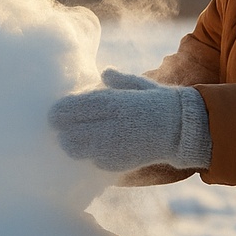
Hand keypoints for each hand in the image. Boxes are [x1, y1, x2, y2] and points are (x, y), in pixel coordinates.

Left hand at [48, 69, 210, 172]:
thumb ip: (118, 80)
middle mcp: (109, 124)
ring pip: (77, 150)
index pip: (74, 107)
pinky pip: (95, 162)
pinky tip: (94, 151)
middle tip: (59, 129)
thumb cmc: (160, 102)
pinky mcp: (120, 163)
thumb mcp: (139, 84)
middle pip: (69, 132)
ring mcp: (113, 146)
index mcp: (112, 102)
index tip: (52, 113)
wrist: (183, 128)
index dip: (59, 111)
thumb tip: (104, 73)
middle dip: (62, 131)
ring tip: (72, 141)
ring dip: (72, 145)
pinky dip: (92, 157)